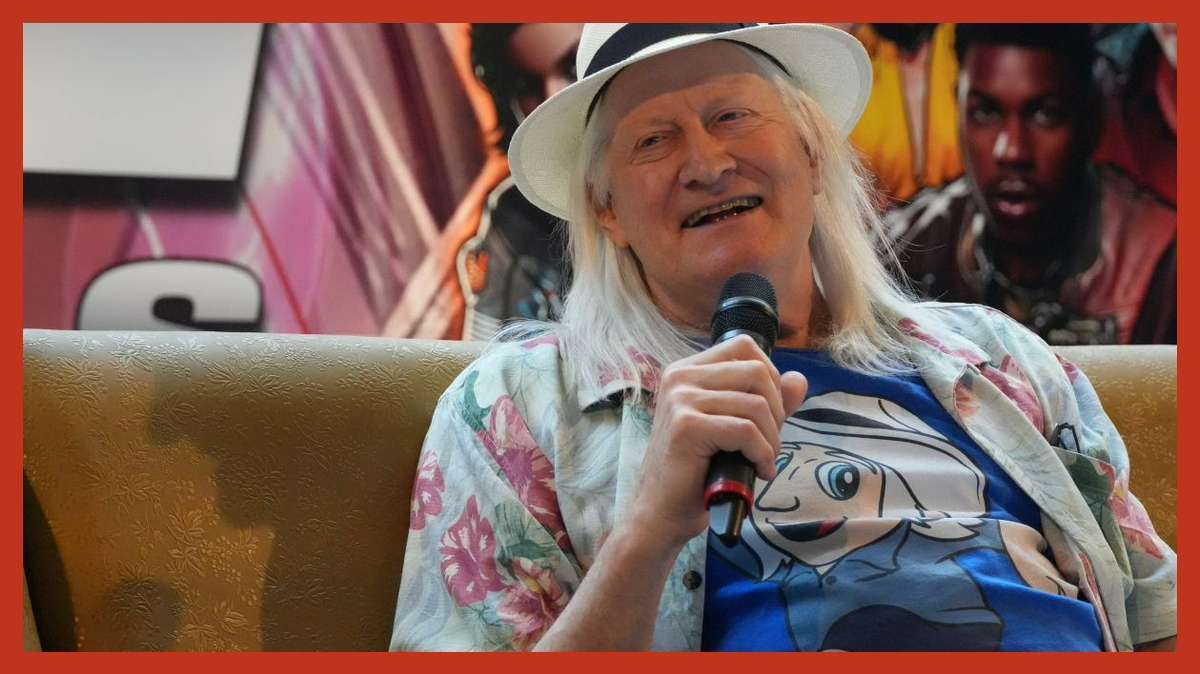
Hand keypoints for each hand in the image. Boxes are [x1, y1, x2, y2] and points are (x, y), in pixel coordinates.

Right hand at [621, 334, 808, 552]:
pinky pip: (746, 430)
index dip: (769, 376)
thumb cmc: (697, 472)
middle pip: (756, 372)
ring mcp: (680, 399)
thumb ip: (766, 401)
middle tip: (769, 443)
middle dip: (776, 411)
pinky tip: (759, 472)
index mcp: (686, 370)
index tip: (768, 413)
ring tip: (764, 462)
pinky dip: (763, 454)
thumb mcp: (734, 428)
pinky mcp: (687, 426)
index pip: (743, 346)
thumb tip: (800, 380)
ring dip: (772, 439)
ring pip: (756, 404)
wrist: (662, 512)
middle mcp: (680, 377)